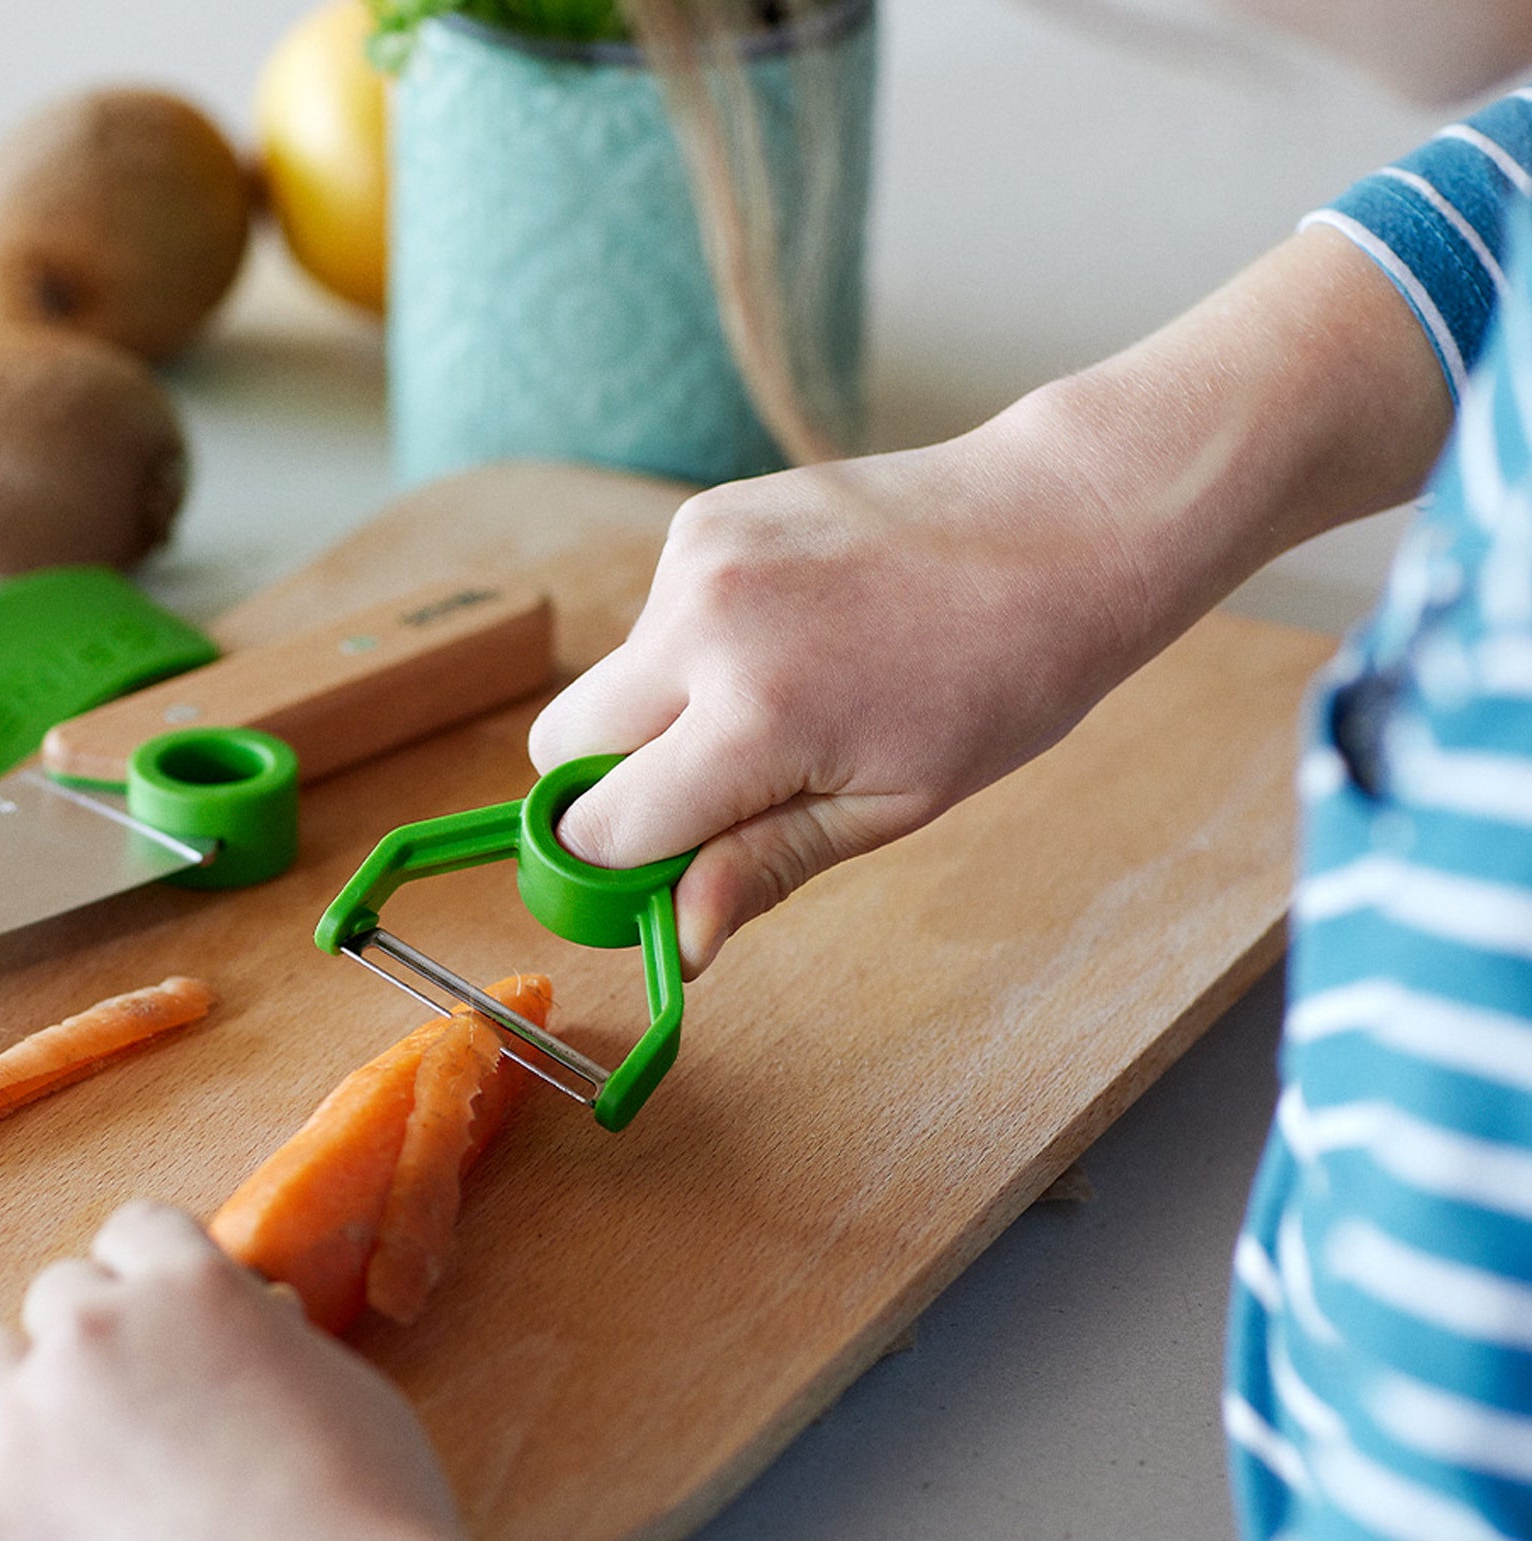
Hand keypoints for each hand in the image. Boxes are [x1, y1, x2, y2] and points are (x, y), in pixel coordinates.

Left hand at [0, 1202, 572, 1540]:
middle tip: (137, 1425)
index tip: (168, 1336)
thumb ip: (267, 1340)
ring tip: (71, 1470)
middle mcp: (94, 1333)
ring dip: (17, 1397)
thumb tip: (248, 1323)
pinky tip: (10, 1508)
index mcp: (190, 1285)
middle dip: (94, 1346)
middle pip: (56, 1297)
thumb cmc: (371, 1525)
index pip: (134, 1233)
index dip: (152, 1286)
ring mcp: (25, 1426)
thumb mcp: (341, 1385)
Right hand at [532, 229, 1451, 976]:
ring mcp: (695, 556)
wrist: (1058, 523)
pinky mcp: (701, 517)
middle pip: (562, 746)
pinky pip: (651, 623)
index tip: (658, 884)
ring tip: (783, 707)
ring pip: (608, 684)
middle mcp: (702, 623)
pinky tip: (787, 643)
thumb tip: (680, 942)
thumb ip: (765, 865)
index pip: (601, 827)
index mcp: (755, 716)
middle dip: (613, 793)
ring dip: (658, 721)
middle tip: (705, 809)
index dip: (616, 873)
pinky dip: (691, 654)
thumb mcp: (890, 806)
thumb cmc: (999, 680)